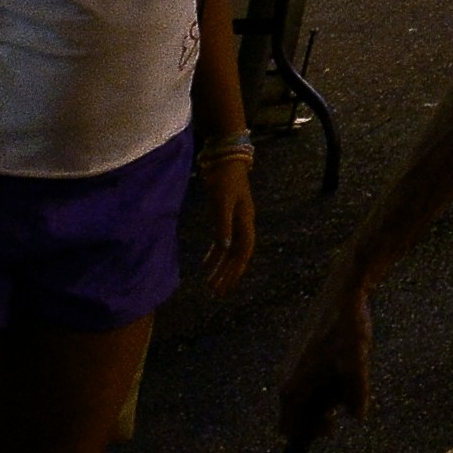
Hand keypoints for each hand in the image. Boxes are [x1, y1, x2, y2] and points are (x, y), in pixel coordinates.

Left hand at [193, 141, 258, 299]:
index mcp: (246, 221)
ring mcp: (235, 221)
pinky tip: (207, 264)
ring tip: (211, 284)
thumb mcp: (222, 202)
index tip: (226, 286)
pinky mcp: (225, 217)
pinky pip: (223, 241)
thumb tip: (225, 248)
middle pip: (237, 255)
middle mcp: (243, 224)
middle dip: (228, 274)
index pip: (243, 252)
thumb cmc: (225, 179)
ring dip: (221, 267)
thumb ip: (223, 225)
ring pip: (229, 250)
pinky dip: (216, 254)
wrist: (225, 159)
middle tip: (217, 292)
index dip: (236, 270)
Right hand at [279, 292, 370, 439]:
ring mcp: (290, 363)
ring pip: (305, 394)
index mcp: (293, 387)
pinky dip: (324, 379)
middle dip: (320, 413)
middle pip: (297, 413)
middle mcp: (286, 377)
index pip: (289, 429)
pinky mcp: (299, 351)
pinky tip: (343, 362)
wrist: (344, 290)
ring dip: (324, 395)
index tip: (332, 425)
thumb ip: (356, 394)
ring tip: (347, 376)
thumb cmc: (348, 328)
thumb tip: (357, 416)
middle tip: (345, 397)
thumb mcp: (357, 364)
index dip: (309, 434)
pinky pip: (308, 377)